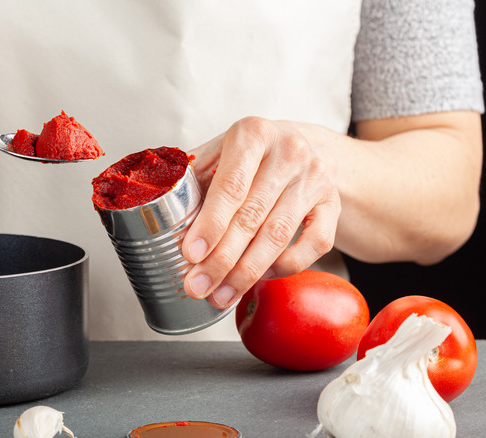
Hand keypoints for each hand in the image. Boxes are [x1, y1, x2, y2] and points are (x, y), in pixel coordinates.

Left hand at [182, 117, 340, 308]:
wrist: (299, 145)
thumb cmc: (248, 155)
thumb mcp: (217, 152)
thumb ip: (191, 178)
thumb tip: (156, 212)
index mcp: (252, 134)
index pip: (229, 186)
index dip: (210, 224)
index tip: (191, 254)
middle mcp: (288, 152)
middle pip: (251, 216)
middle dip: (221, 259)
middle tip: (198, 286)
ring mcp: (315, 178)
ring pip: (279, 235)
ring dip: (247, 272)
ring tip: (221, 294)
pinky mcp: (333, 204)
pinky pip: (315, 244)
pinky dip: (285, 267)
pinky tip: (260, 278)